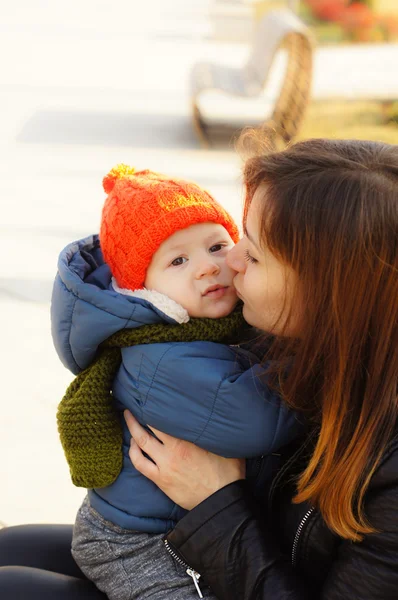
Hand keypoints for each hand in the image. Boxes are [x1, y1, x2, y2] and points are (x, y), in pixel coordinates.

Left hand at [124, 411, 244, 509]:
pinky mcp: (160, 480)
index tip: (151, 398)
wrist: (221, 501)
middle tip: (133, 405)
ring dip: (132, 431)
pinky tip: (134, 446)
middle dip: (138, 416)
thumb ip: (216, 431)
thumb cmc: (227, 473)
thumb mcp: (225, 445)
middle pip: (148, 428)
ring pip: (141, 444)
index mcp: (187, 440)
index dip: (156, 407)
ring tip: (128, 420)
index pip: (165, 418)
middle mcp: (172, 451)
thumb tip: (217, 415)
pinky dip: (134, 453)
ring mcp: (164, 466)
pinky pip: (140, 464)